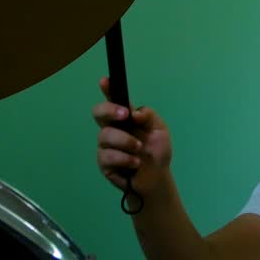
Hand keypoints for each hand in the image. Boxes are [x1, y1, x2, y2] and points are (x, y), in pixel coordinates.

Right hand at [92, 76, 172, 195]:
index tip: (105, 81)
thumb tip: (135, 113)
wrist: (157, 178)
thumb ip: (149, 117)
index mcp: (125, 118)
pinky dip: (124, 158)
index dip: (107, 89)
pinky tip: (135, 163)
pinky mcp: (104, 163)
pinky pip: (107, 156)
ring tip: (139, 149)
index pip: (114, 100)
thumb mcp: (160, 130)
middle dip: (109, 111)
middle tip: (125, 115)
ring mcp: (106, 146)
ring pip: (105, 136)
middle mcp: (113, 128)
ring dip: (124, 141)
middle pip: (98, 112)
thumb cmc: (157, 152)